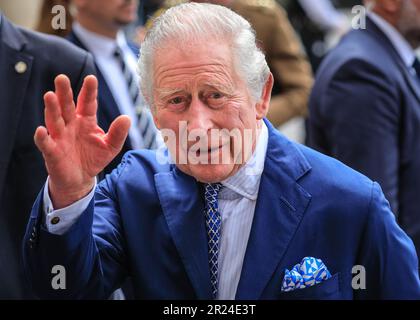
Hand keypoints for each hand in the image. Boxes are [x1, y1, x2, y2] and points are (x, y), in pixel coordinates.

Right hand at [34, 75, 130, 208]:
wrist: (80, 179)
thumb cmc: (94, 158)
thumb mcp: (111, 146)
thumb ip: (118, 133)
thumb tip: (127, 118)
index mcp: (86, 120)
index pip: (87, 103)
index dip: (89, 91)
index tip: (91, 78)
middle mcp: (71, 125)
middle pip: (67, 106)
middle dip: (64, 93)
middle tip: (61, 78)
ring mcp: (59, 137)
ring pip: (54, 120)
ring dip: (51, 109)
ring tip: (49, 96)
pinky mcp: (52, 152)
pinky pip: (46, 143)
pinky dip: (42, 137)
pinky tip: (41, 130)